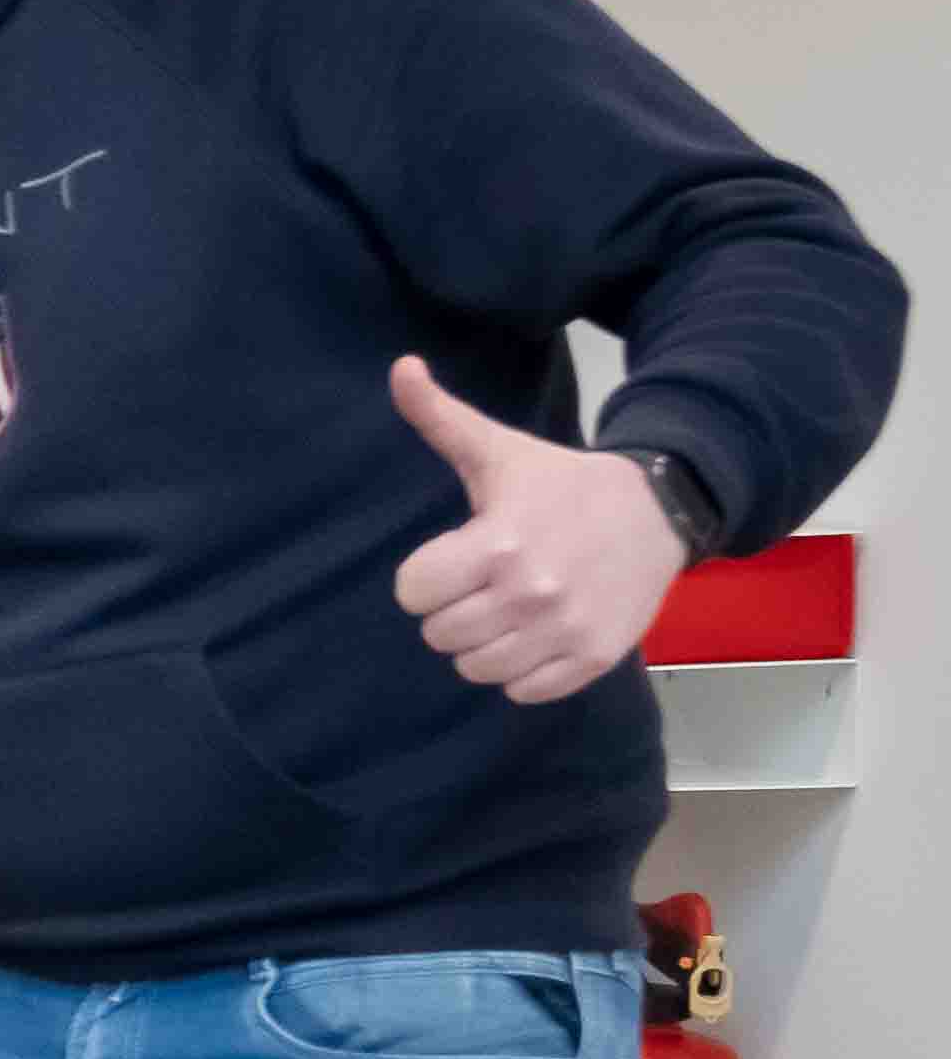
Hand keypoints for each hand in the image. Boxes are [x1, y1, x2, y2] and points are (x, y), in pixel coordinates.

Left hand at [385, 356, 689, 703]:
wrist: (659, 509)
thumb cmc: (561, 484)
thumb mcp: (499, 450)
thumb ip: (441, 417)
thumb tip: (400, 367)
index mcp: (498, 543)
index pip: (412, 592)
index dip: (424, 578)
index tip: (453, 559)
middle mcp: (530, 592)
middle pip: (439, 634)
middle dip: (452, 610)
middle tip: (484, 584)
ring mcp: (564, 629)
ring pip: (476, 669)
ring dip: (483, 644)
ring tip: (508, 610)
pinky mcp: (594, 658)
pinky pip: (524, 692)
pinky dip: (522, 672)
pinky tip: (536, 635)